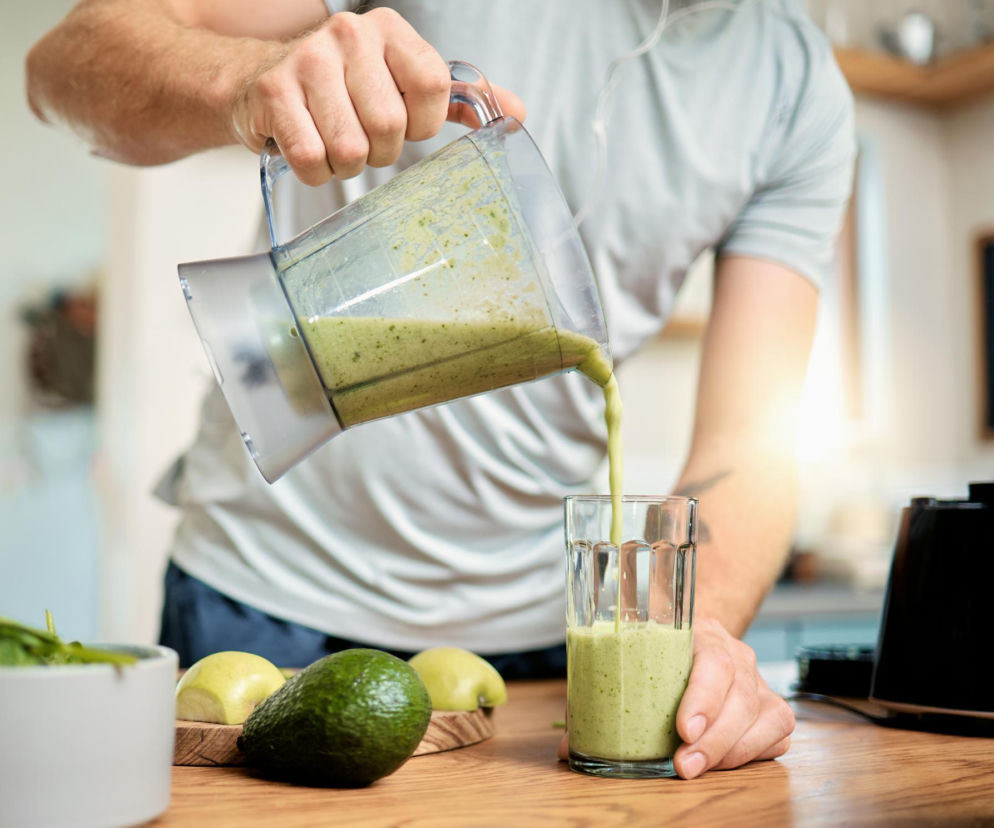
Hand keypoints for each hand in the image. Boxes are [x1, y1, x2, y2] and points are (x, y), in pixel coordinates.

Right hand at [231, 8, 525, 184]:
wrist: (260, 80)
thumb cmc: (344, 88)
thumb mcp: (404, 83)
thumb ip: (458, 100)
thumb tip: (517, 115)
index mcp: (390, 30)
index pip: (433, 88)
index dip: (422, 125)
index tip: (406, 126)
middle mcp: (349, 35)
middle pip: (391, 127)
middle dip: (380, 152)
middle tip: (363, 139)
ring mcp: (306, 61)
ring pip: (351, 149)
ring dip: (346, 165)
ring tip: (334, 143)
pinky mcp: (272, 93)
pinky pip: (312, 159)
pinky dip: (315, 171)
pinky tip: (309, 148)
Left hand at [556, 616, 793, 777]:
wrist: (697, 641)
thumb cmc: (654, 656)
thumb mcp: (628, 662)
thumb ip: (600, 697)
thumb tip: (567, 746)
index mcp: (701, 634)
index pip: (713, 661)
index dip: (702, 697)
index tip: (683, 729)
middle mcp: (737, 654)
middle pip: (739, 696)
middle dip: (713, 738)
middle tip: (684, 765)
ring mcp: (759, 682)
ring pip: (763, 718)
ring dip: (729, 751)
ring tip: (694, 768)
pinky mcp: (772, 709)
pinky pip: (776, 736)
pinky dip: (751, 754)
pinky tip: (722, 763)